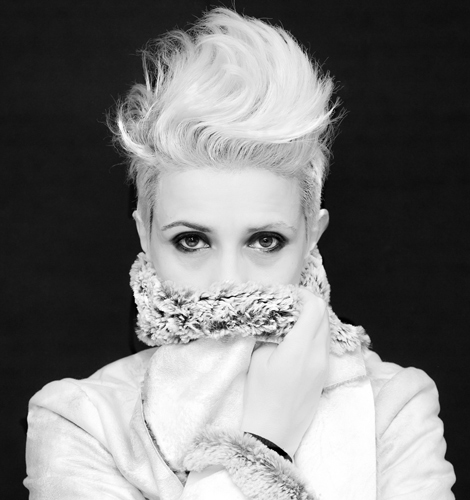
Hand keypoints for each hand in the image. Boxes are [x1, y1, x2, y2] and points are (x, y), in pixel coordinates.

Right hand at [241, 288, 329, 457]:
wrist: (274, 432)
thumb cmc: (260, 395)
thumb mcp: (259, 358)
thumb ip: (273, 334)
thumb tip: (280, 320)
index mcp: (300, 348)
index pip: (314, 308)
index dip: (302, 295)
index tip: (288, 295)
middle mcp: (318, 354)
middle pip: (324, 315)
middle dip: (309, 303)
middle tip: (290, 304)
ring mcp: (324, 365)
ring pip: (327, 329)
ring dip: (314, 319)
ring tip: (293, 320)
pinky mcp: (324, 374)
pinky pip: (325, 344)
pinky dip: (316, 333)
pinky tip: (299, 337)